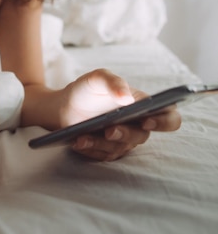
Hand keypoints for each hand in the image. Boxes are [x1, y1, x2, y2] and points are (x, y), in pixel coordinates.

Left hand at [59, 70, 180, 160]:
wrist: (64, 106)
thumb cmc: (87, 89)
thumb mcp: (98, 78)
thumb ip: (113, 82)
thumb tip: (127, 98)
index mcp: (143, 105)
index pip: (169, 116)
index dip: (165, 122)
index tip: (147, 120)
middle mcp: (137, 125)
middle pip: (142, 136)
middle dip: (125, 134)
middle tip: (109, 130)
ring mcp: (123, 140)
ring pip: (120, 148)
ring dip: (101, 142)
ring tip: (82, 136)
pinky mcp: (108, 152)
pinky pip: (104, 155)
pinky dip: (90, 149)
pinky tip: (78, 142)